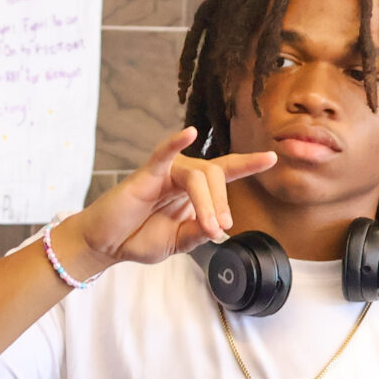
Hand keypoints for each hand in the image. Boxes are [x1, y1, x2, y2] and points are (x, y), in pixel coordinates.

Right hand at [60, 128, 277, 273]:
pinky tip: (189, 133)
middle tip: (219, 230)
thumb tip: (217, 226)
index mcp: (193, 192)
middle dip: (223, 203)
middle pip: (215, 176)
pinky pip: (163, 154)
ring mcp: (165, 173)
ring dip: (208, 203)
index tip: (271, 158)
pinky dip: (176, 142)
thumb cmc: (139, 238)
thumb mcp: (178, 243)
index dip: (248, 165)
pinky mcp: (146, 174)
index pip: (224, 174)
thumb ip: (198, 233)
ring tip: (209, 227)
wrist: (107, 245)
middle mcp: (182, 177)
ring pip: (198, 175)